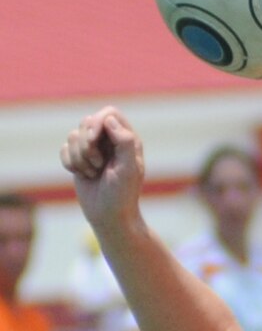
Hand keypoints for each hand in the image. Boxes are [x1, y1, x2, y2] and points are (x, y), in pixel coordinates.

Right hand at [60, 108, 145, 235]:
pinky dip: (70, 163)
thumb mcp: (128, 169)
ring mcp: (93, 149)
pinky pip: (64, 149)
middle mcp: (110, 140)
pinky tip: (83, 175)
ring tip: (93, 173)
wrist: (109, 217)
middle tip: (98, 165)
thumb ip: (125, 142)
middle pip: (87, 122)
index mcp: (127, 139)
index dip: (97, 122)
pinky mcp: (78, 158)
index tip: (93, 139)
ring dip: (80, 158)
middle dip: (87, 144)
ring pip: (73, 136)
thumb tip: (109, 119)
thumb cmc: (122, 195)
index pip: (109, 113)